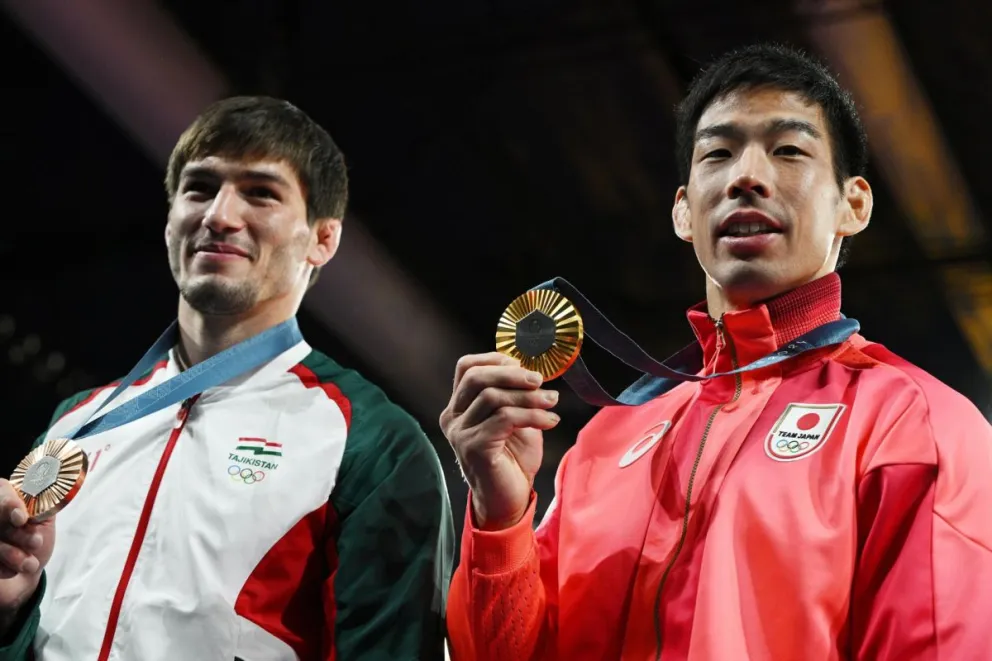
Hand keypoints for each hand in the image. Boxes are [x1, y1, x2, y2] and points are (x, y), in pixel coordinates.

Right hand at [0, 479, 54, 632]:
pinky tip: (14, 571)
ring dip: (14, 555)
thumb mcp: (45, 520)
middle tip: (36, 543)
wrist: (29, 569)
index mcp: (8, 497)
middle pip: (0, 519)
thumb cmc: (37, 539)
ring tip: (30, 563)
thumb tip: (56, 490)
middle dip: (19, 535)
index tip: (21, 519)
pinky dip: (4, 569)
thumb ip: (45, 504)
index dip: (9, 504)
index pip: (3, 491)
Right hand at [439, 352, 559, 529]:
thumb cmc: (513, 458)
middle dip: (512, 374)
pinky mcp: (473, 448)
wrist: (509, 500)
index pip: (466, 367)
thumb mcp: (516, 417)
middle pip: (476, 377)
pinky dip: (532, 416)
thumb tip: (532, 369)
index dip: (495, 359)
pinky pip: (504, 419)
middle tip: (540, 381)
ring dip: (529, 397)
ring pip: (493, 397)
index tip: (524, 367)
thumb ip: (516, 394)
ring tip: (552, 404)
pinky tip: (550, 421)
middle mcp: (453, 418)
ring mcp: (460, 433)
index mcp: (459, 406)